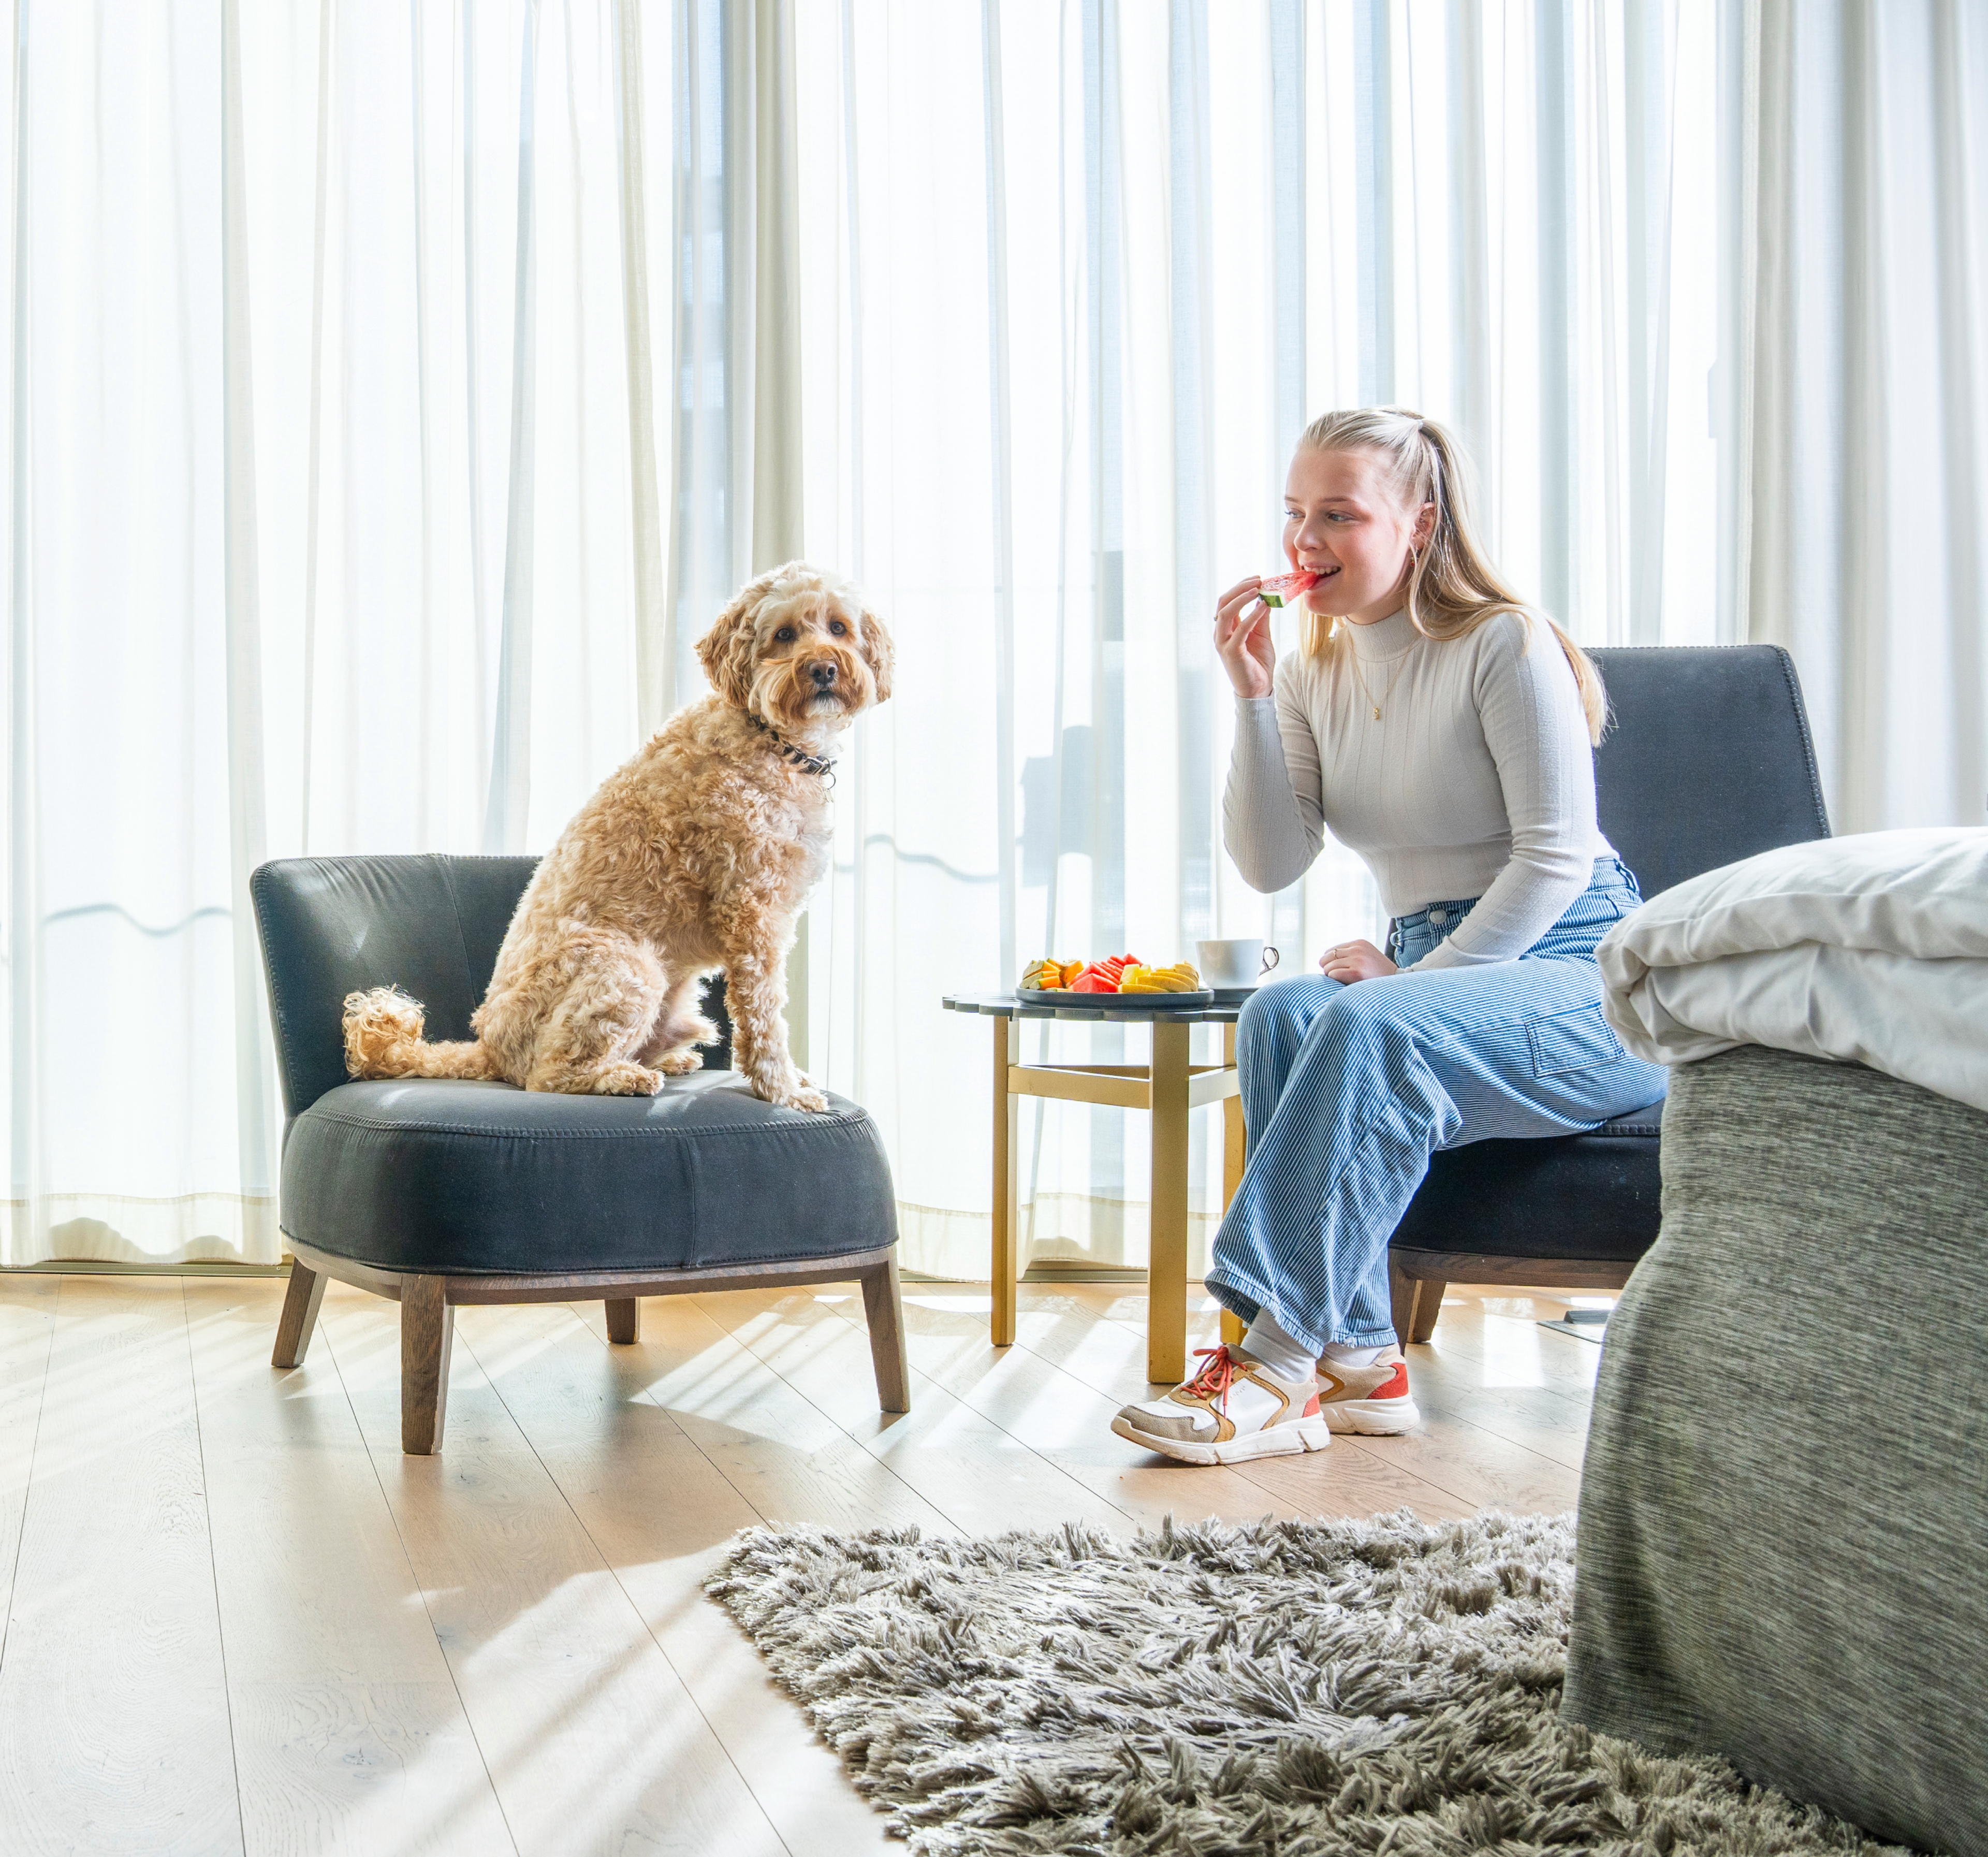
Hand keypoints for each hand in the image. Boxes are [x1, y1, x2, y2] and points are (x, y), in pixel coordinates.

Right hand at [1213, 576, 1275, 697]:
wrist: (1258, 689)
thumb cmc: (1258, 663)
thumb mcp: (1261, 635)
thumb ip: (1260, 618)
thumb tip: (1266, 598)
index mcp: (1226, 628)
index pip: (1227, 601)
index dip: (1240, 587)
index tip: (1257, 578)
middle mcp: (1221, 634)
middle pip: (1223, 602)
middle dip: (1240, 588)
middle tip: (1258, 579)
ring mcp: (1224, 643)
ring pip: (1226, 613)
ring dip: (1242, 597)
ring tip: (1258, 588)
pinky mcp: (1232, 652)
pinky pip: (1241, 629)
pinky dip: (1252, 615)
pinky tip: (1264, 606)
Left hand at [1320, 939, 1395, 982]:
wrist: (1396, 984)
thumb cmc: (1378, 974)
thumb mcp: (1366, 956)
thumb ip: (1349, 954)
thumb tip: (1322, 960)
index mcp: (1359, 943)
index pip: (1332, 950)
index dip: (1331, 962)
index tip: (1338, 970)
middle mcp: (1358, 949)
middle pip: (1327, 958)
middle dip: (1328, 968)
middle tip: (1337, 977)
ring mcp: (1357, 960)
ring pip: (1328, 967)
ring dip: (1331, 976)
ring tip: (1344, 981)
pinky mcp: (1356, 973)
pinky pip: (1333, 974)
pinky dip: (1334, 981)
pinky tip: (1345, 983)